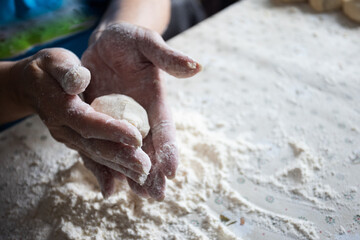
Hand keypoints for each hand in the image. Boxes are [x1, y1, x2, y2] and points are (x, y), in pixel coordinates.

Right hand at [10, 48, 150, 186]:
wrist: (32, 86)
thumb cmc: (47, 69)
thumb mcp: (54, 60)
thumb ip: (66, 70)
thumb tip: (80, 81)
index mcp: (60, 107)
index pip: (88, 122)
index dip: (111, 130)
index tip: (136, 138)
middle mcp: (63, 129)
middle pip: (94, 146)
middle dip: (121, 157)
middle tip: (145, 168)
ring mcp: (69, 138)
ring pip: (95, 156)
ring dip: (118, 168)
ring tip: (142, 178)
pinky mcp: (75, 142)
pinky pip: (90, 159)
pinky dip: (102, 173)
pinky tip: (113, 188)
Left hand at [82, 22, 200, 199]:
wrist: (104, 45)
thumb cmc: (128, 40)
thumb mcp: (146, 43)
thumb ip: (167, 57)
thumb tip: (196, 66)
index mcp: (154, 100)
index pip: (165, 127)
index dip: (170, 148)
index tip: (172, 171)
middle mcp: (139, 116)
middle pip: (150, 147)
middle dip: (154, 171)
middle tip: (157, 195)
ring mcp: (120, 122)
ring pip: (129, 152)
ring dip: (133, 174)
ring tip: (138, 195)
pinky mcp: (101, 123)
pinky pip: (104, 145)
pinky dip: (106, 164)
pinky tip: (108, 182)